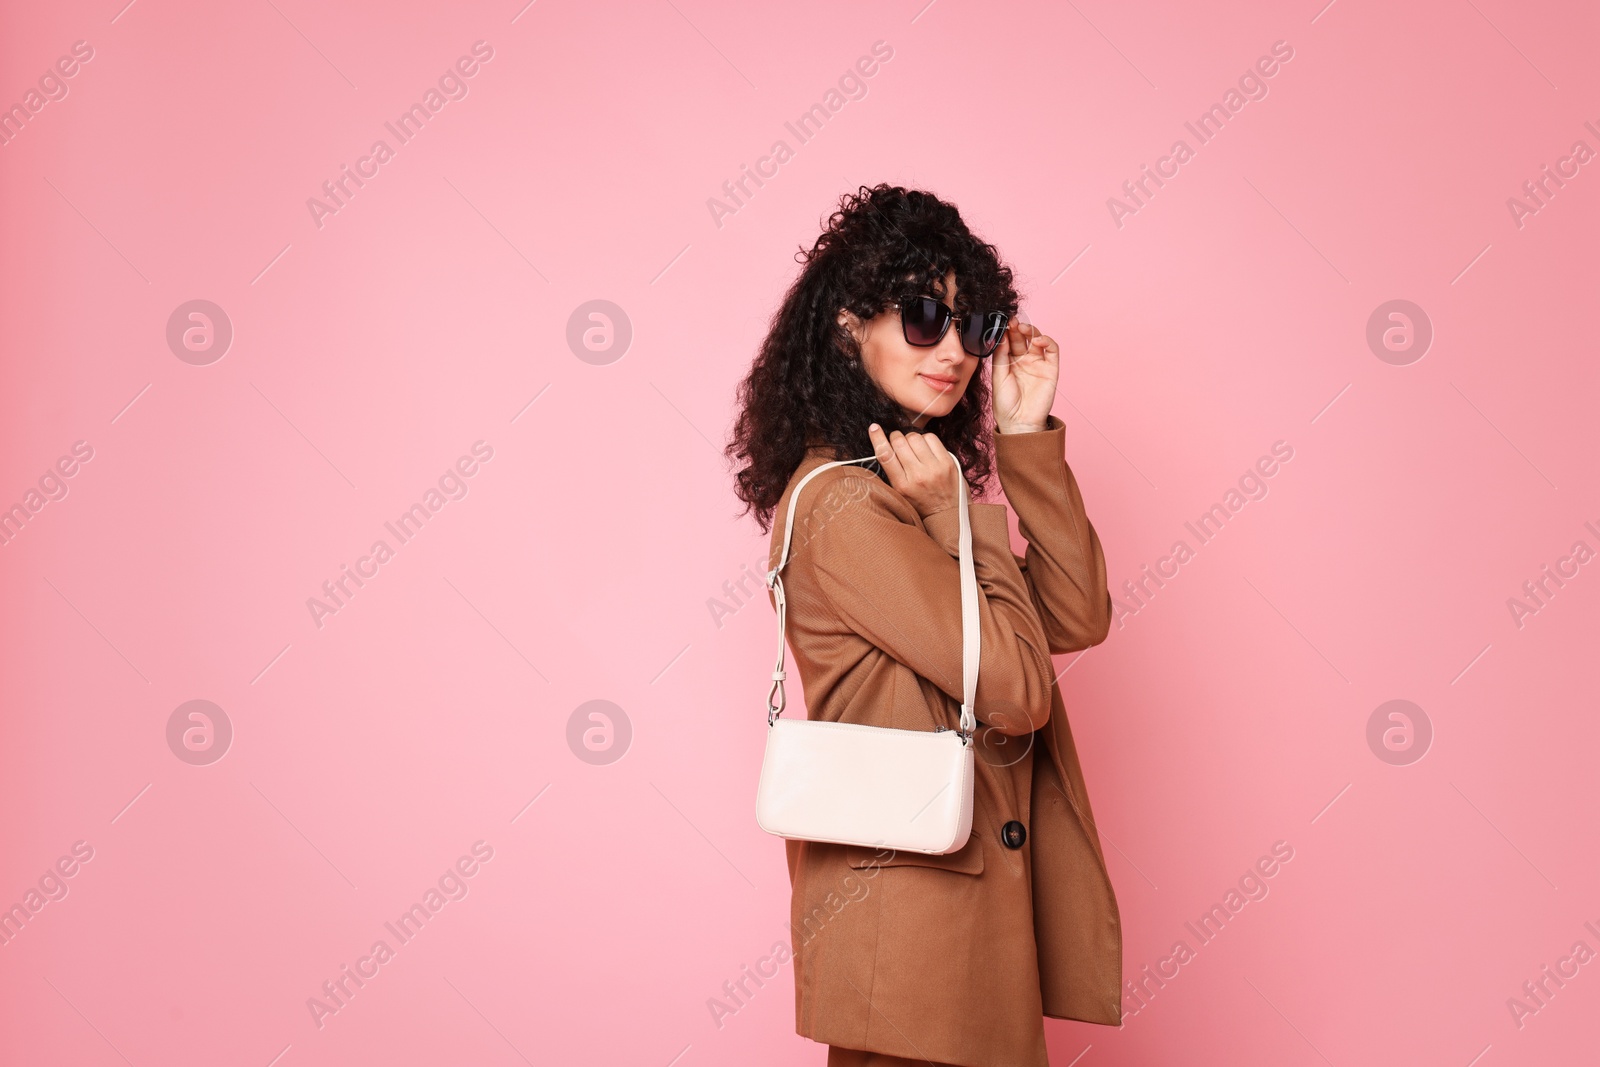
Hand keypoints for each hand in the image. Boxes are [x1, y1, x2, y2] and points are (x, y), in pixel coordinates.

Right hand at [868, 423, 964, 518]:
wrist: (949, 515)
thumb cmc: (922, 504)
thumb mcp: (901, 494)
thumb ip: (893, 472)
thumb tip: (885, 445)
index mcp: (902, 486)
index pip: (885, 455)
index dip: (877, 438)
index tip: (874, 428)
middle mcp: (917, 476)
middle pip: (899, 442)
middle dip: (896, 437)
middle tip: (898, 442)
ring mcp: (934, 468)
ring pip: (915, 437)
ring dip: (910, 438)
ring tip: (913, 447)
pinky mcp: (947, 462)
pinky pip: (931, 438)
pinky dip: (925, 438)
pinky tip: (925, 447)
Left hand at [991, 318, 1058, 433]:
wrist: (1018, 423)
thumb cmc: (1005, 404)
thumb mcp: (998, 376)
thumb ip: (1000, 356)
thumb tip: (1001, 335)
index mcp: (1009, 362)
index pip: (1009, 340)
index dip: (1006, 331)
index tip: (1000, 322)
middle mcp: (1024, 360)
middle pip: (1022, 338)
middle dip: (1016, 328)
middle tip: (1010, 321)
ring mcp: (1038, 363)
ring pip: (1037, 340)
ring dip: (1031, 331)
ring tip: (1021, 327)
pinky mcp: (1051, 369)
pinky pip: (1052, 350)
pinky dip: (1047, 341)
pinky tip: (1038, 340)